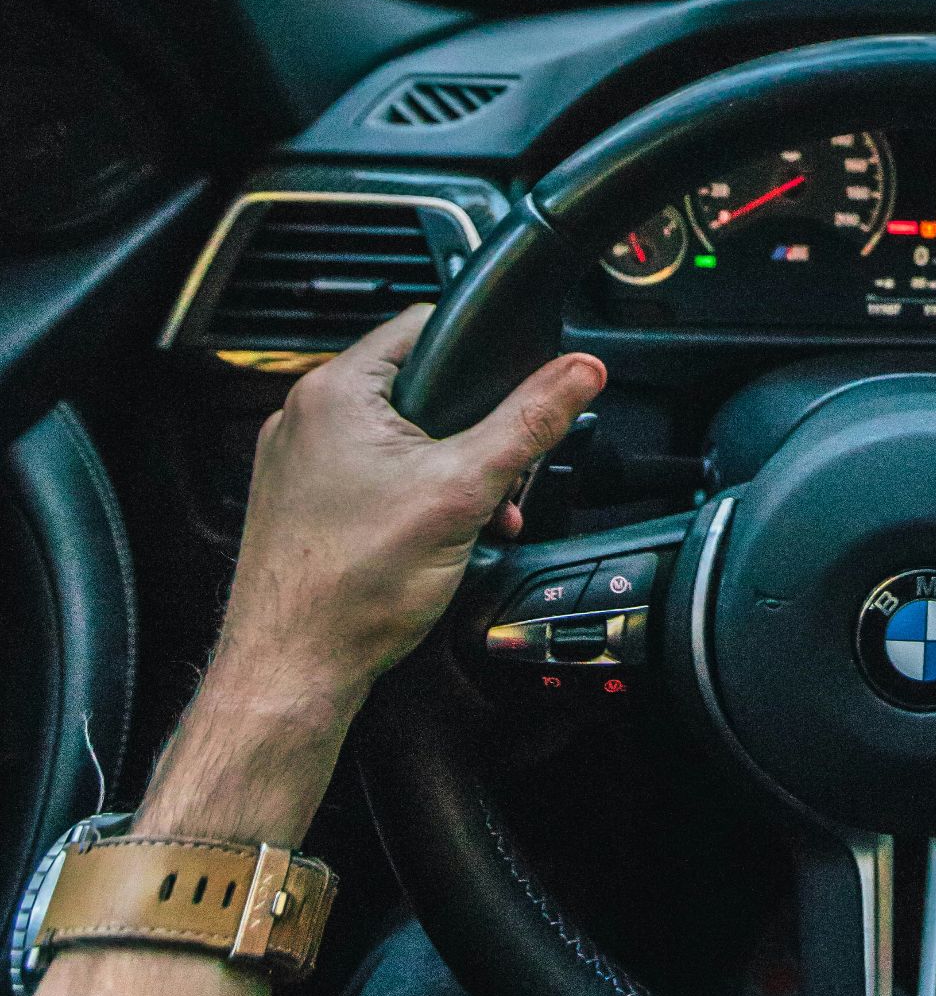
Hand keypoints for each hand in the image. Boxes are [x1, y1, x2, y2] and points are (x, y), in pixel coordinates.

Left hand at [135, 305, 604, 843]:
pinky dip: (413, 496)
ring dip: (448, 471)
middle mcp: (306, 416)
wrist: (295, 668)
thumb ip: (529, 422)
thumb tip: (580, 371)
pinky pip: (372, 475)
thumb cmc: (353, 586)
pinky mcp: (302, 502)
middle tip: (497, 480)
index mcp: (336, 391)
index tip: (518, 390)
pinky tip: (433, 537)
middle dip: (474, 434)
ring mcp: (299, 461)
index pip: (426, 327)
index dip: (485, 355)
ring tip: (469, 518)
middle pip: (420, 389)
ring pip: (399, 437)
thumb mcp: (465, 491)